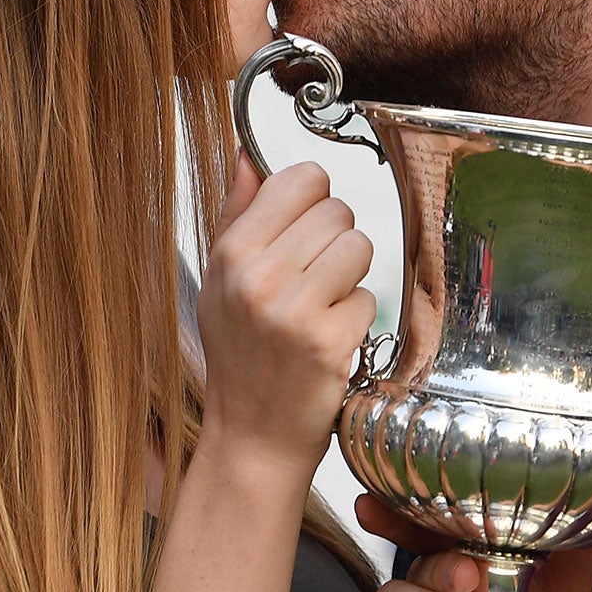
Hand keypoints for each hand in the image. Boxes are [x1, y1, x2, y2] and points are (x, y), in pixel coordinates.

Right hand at [198, 153, 374, 474]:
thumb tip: (249, 155)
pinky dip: (358, 319)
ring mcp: (294, 311)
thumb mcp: (221, 280)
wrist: (252, 435)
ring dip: (351, 279)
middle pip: (338, 212)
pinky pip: (370, 298)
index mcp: (231, 252)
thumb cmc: (240, 356)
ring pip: (359, 249)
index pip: (301, 179)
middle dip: (336, 243)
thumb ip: (238, 212)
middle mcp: (258, 277)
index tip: (306, 229)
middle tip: (315, 281)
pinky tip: (330, 340)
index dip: (314, 202)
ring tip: (322, 308)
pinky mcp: (329, 342)